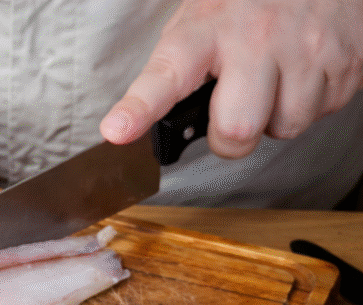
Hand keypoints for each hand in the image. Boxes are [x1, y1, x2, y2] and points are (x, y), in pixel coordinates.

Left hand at [100, 0, 362, 158]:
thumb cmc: (247, 5)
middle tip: (229, 113)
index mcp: (205, 31)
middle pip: (235, 129)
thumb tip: (137, 127)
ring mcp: (306, 50)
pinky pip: (322, 112)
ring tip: (273, 81)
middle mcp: (255, 39)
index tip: (117, 130)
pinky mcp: (345, 62)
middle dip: (229, 138)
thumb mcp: (200, 24)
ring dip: (274, 118)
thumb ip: (177, 73)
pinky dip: (309, 102)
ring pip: (285, 127)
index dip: (138, 108)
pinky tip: (302, 73)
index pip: (165, 76)